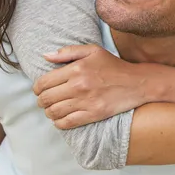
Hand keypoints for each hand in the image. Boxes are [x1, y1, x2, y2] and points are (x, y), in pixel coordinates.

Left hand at [33, 45, 147, 128]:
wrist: (137, 82)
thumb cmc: (113, 65)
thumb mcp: (92, 50)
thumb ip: (68, 52)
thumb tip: (45, 56)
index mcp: (75, 69)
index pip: (43, 83)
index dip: (37, 88)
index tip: (40, 90)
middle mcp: (78, 86)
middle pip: (46, 99)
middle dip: (41, 101)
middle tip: (45, 100)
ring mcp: (85, 101)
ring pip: (54, 112)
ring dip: (49, 112)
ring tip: (53, 109)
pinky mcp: (93, 114)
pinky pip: (67, 123)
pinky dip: (59, 123)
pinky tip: (61, 119)